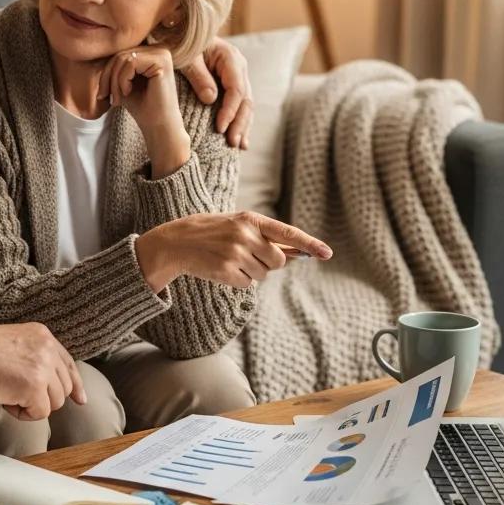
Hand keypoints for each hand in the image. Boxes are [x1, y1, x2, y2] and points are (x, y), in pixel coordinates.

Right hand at [0, 323, 85, 420]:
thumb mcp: (13, 343)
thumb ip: (34, 357)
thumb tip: (50, 385)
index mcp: (42, 335)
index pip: (68, 363)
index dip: (76, 384)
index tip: (80, 399)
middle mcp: (47, 348)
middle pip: (63, 387)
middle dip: (44, 398)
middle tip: (16, 394)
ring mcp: (43, 367)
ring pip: (54, 402)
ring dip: (32, 406)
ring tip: (7, 394)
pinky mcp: (34, 386)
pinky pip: (40, 413)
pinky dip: (22, 414)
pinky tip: (6, 401)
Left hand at [98, 46, 189, 176]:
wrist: (159, 126)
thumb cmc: (142, 107)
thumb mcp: (122, 83)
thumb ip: (115, 67)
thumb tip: (96, 53)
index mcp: (152, 52)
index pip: (121, 53)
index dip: (106, 72)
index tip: (102, 94)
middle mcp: (160, 49)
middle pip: (120, 54)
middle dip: (108, 77)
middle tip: (105, 97)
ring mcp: (162, 53)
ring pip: (123, 58)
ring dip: (114, 81)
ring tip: (117, 99)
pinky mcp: (162, 61)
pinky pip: (130, 63)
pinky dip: (122, 80)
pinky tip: (127, 92)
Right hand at [134, 211, 331, 291]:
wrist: (176, 242)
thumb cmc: (211, 232)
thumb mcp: (237, 226)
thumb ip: (265, 237)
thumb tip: (296, 253)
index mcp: (250, 219)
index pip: (287, 233)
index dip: (309, 244)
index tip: (327, 253)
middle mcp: (245, 235)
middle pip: (278, 260)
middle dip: (268, 263)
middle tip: (247, 255)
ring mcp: (235, 254)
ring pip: (263, 274)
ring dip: (251, 272)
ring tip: (229, 259)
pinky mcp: (226, 271)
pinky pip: (247, 284)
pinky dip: (239, 280)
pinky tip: (222, 269)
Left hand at [181, 37, 252, 148]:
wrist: (178, 34)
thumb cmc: (180, 44)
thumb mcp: (186, 57)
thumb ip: (198, 76)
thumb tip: (211, 99)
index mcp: (230, 57)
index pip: (236, 89)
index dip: (229, 110)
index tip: (219, 128)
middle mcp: (239, 67)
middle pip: (246, 99)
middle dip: (240, 123)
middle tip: (233, 143)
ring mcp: (238, 77)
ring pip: (246, 105)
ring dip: (243, 126)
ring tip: (239, 146)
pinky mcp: (232, 86)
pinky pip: (240, 106)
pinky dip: (240, 122)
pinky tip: (241, 140)